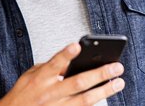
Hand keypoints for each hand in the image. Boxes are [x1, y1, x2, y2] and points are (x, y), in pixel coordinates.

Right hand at [0, 42, 124, 105]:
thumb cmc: (25, 92)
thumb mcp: (33, 74)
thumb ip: (52, 66)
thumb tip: (73, 60)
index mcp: (40, 78)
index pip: (54, 63)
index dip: (66, 54)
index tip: (77, 45)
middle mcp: (50, 93)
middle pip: (78, 83)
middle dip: (99, 74)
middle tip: (117, 67)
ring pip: (85, 100)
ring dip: (105, 91)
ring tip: (119, 83)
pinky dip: (95, 103)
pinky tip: (106, 96)